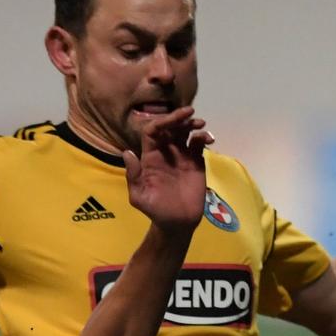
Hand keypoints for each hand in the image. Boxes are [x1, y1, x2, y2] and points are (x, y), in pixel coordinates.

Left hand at [123, 107, 212, 233]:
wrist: (177, 222)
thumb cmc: (155, 210)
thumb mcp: (139, 196)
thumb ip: (133, 176)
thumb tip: (127, 153)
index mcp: (150, 157)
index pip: (153, 131)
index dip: (162, 122)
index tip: (173, 118)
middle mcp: (165, 152)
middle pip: (170, 128)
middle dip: (179, 118)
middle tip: (190, 113)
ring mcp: (181, 156)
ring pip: (185, 133)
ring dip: (192, 124)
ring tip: (200, 124)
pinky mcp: (195, 162)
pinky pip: (198, 144)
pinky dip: (203, 137)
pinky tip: (208, 139)